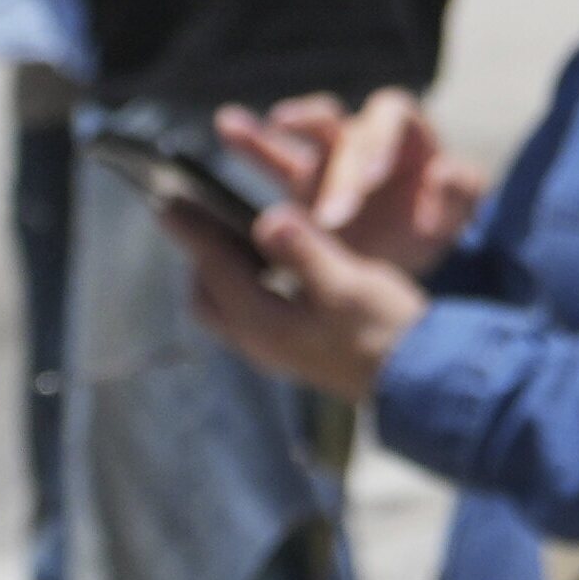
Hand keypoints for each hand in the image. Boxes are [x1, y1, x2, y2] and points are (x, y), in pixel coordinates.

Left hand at [179, 197, 421, 402]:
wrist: (412, 378)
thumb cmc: (383, 329)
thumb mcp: (348, 282)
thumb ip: (305, 251)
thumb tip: (267, 218)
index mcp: (263, 322)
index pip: (215, 268)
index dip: (192, 231)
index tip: (166, 201)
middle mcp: (257, 340)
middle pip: (206, 295)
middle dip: (198, 254)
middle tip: (199, 215)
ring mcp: (272, 348)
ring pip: (225, 306)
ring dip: (219, 270)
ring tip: (230, 234)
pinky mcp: (289, 347)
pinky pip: (247, 310)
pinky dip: (243, 282)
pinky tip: (269, 265)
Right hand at [226, 90, 477, 277]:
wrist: (408, 255)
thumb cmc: (438, 221)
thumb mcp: (461, 211)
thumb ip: (462, 191)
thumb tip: (444, 172)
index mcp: (406, 132)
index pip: (390, 118)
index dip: (379, 141)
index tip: (370, 178)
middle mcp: (364, 134)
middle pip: (342, 133)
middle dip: (337, 175)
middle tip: (333, 219)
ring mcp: (330, 156)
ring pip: (302, 132)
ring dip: (272, 130)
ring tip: (233, 126)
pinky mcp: (304, 183)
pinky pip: (274, 156)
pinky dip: (251, 139)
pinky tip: (226, 126)